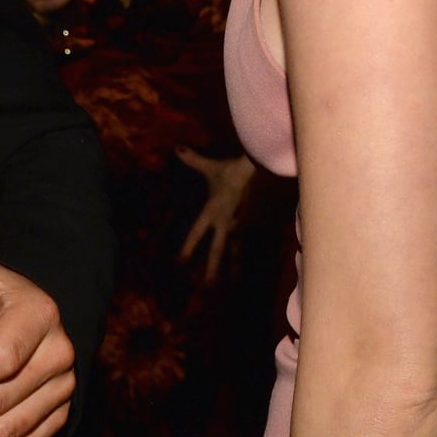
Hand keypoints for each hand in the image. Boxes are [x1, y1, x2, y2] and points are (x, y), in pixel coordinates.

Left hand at [176, 149, 255, 282]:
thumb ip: (193, 160)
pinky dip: (251, 251)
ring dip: (235, 267)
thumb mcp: (211, 166)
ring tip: (234, 284)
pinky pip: (252, 240)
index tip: (180, 263)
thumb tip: (176, 148)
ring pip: (237, 250)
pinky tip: (252, 264)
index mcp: (212, 212)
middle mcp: (226, 223)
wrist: (260, 171)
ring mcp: (242, 225)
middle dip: (211, 269)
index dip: (188, 247)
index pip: (197, 233)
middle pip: (217, 250)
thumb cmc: (233, 169)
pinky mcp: (257, 223)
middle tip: (206, 288)